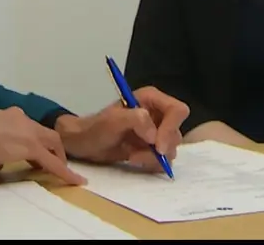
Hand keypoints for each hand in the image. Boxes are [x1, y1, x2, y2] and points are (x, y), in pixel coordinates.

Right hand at [0, 107, 86, 185]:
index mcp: (8, 115)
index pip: (27, 128)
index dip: (32, 141)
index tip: (33, 153)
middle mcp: (21, 119)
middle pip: (45, 133)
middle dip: (52, 147)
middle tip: (53, 161)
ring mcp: (28, 132)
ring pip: (53, 144)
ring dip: (58, 157)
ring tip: (64, 171)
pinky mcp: (32, 148)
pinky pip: (53, 163)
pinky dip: (65, 173)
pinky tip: (75, 181)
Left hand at [55, 86, 188, 171]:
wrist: (85, 144)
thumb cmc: (96, 127)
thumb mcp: (113, 121)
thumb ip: (135, 120)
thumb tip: (154, 135)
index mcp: (151, 99)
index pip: (177, 111)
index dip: (170, 129)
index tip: (156, 146)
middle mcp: (157, 114)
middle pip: (176, 133)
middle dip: (160, 148)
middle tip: (138, 154)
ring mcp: (157, 132)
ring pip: (171, 149)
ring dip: (152, 158)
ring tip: (132, 156)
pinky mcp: (152, 149)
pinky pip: (164, 160)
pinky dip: (151, 164)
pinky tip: (134, 160)